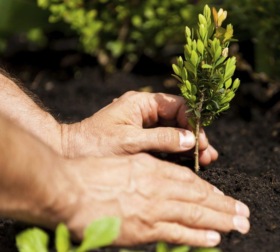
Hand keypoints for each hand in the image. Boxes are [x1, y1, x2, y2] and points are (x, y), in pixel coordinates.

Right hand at [58, 153, 249, 246]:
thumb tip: (162, 181)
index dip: (209, 191)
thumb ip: (146, 172)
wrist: (68, 189)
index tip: (223, 198)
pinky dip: (197, 236)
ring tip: (240, 225)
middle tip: (245, 214)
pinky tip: (214, 238)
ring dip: (220, 220)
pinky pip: (177, 232)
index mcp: (153, 168)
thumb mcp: (124, 161)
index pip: (189, 181)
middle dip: (225, 206)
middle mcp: (159, 187)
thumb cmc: (90, 173)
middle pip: (199, 197)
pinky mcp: (144, 229)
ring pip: (195, 214)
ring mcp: (153, 208)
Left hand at [61, 92, 217, 165]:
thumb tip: (191, 139)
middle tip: (207, 154)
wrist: (69, 154)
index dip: (193, 122)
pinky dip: (178, 152)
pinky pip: (166, 143)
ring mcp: (144, 126)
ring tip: (206, 160)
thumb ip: (162, 139)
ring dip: (190, 145)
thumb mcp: (130, 141)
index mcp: (142, 102)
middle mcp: (145, 111)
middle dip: (194, 136)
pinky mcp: (142, 140)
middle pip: (179, 119)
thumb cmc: (94, 145)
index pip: (177, 106)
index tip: (200, 140)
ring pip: (175, 132)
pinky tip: (191, 161)